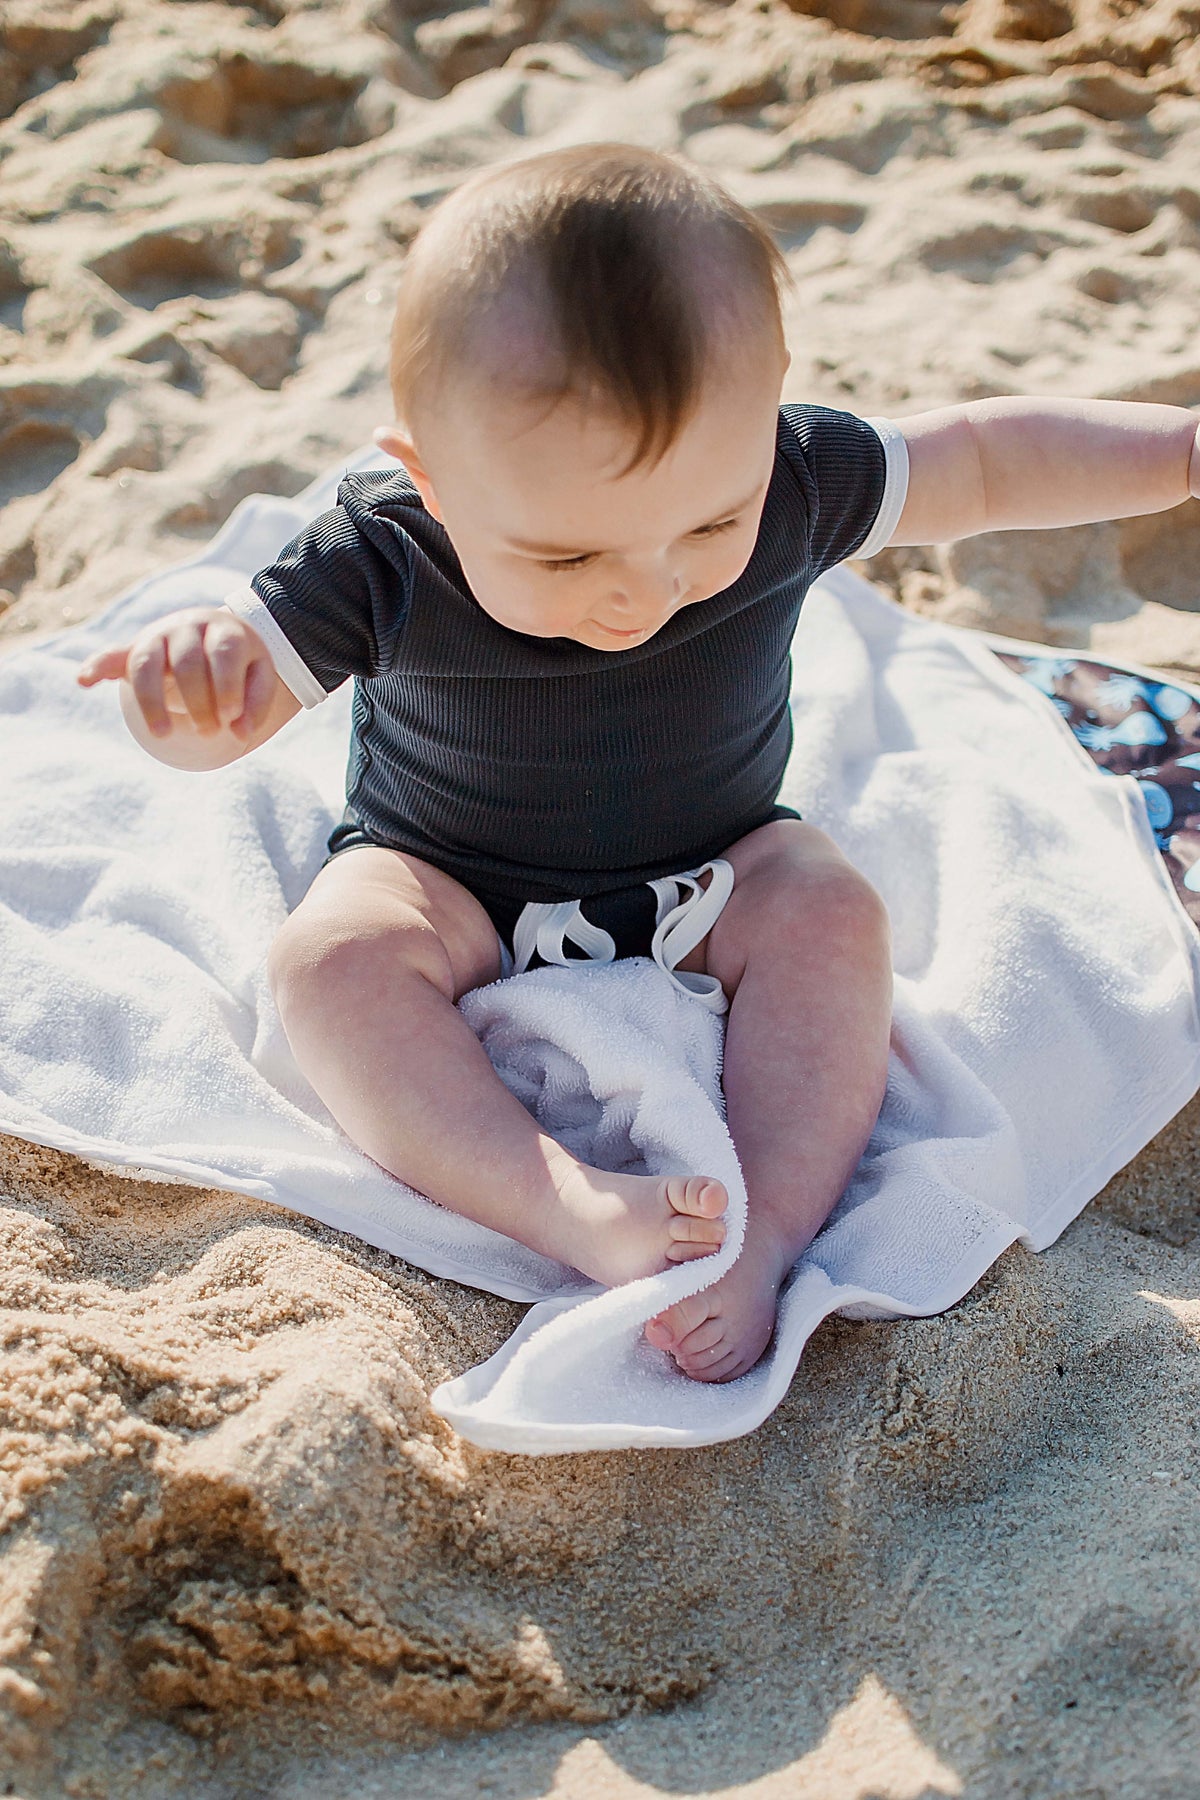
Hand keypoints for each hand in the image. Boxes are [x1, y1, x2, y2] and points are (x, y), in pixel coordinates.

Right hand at [76, 606, 275, 741]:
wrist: (216, 634)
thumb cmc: (241, 664)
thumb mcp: (259, 677)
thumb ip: (254, 704)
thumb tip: (240, 732)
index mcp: (224, 630)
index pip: (224, 653)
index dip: (226, 685)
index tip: (231, 717)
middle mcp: (188, 627)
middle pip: (187, 662)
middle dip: (198, 702)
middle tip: (210, 733)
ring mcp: (158, 636)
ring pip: (147, 663)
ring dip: (152, 701)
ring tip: (163, 735)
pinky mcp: (136, 650)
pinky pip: (112, 656)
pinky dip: (96, 667)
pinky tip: (83, 681)